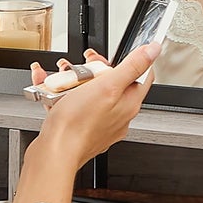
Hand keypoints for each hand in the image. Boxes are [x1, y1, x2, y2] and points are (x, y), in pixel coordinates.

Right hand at [15, 45, 159, 202]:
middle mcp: (118, 115)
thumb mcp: (109, 85)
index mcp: (129, 104)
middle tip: (84, 65)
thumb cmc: (78, 124)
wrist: (54, 152)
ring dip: (75, 79)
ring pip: (91, 92)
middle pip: (114, 83)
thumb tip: (153, 50)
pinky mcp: (82, 128)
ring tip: (63, 75)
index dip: (133, 59)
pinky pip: (74, 104)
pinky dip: (62, 93)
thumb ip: (132, 66)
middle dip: (97, 68)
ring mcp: (100, 123)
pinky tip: (49, 88)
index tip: (117, 53)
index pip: (143, 75)